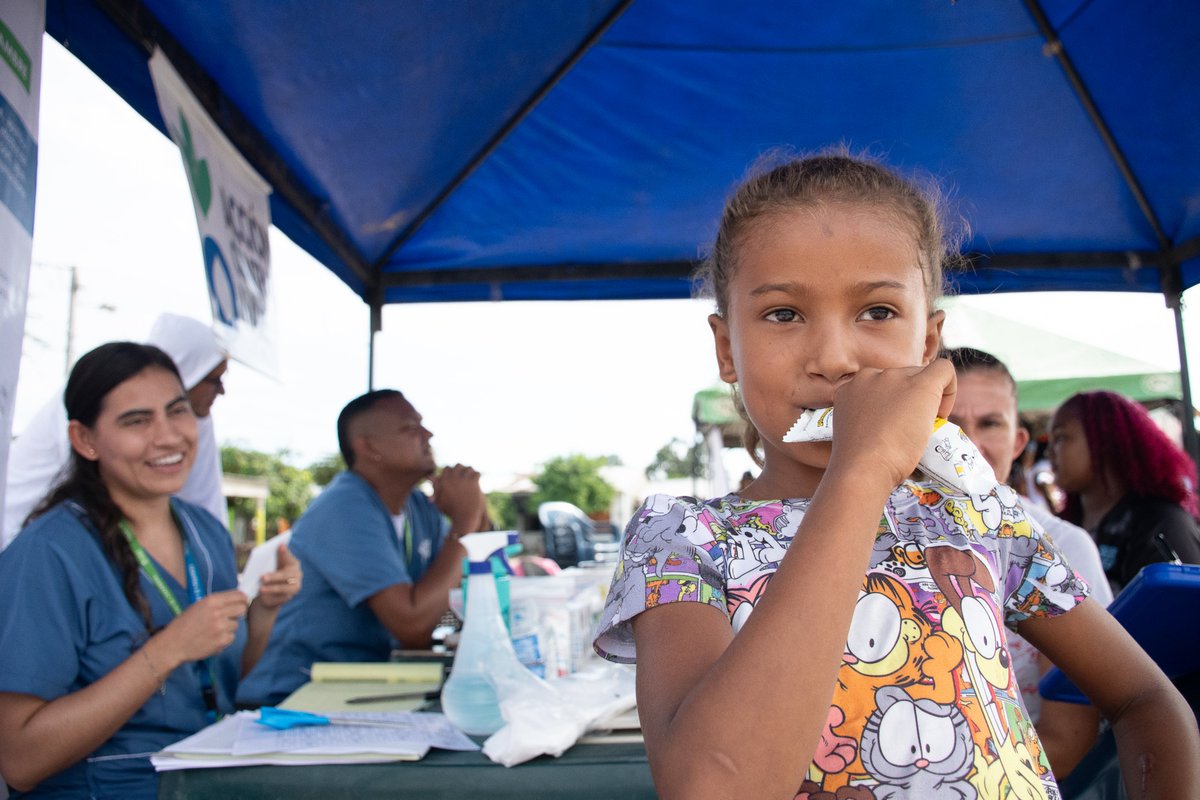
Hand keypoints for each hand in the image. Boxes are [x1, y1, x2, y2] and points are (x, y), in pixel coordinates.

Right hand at [156, 589, 247, 663]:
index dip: (243, 599)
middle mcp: (218, 612)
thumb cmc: (185, 624)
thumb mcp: (199, 606)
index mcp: (212, 601)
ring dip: (228, 628)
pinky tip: (212, 639)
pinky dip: (224, 639)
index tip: (243, 602)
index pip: (239, 595)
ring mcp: (220, 627)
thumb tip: (238, 599)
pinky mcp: (221, 640)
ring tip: (213, 630)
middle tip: (229, 617)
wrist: (173, 644)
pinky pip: (231, 637)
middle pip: (242, 609)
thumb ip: (218, 602)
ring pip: (236, 625)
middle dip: (238, 613)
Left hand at [255, 542, 301, 609]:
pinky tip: (263, 596)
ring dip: (271, 588)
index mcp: (293, 563)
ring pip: (283, 588)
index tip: (279, 545)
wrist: (271, 591)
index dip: (284, 552)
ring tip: (261, 589)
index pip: (289, 557)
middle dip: (274, 576)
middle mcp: (297, 574)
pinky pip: (280, 597)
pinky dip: (271, 596)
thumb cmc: (271, 573)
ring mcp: (294, 587)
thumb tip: (277, 546)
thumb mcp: (272, 564)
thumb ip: (273, 556)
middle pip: (285, 575)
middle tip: (262, 577)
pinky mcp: (289, 597)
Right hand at [430, 464, 486, 530]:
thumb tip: (429, 476)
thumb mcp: (440, 500)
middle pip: (458, 465)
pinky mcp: (473, 482)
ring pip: (469, 468)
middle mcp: (453, 478)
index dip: (452, 470)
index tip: (456, 474)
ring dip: (470, 472)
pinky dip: (477, 476)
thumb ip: (435, 487)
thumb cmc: (451, 511)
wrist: (464, 518)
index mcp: (444, 481)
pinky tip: (477, 481)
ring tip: (471, 477)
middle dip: (461, 469)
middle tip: (464, 474)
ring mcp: (464, 479)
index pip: (447, 468)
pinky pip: (477, 473)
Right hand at [827, 359, 956, 488]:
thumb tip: (889, 425)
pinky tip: (942, 413)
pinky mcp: (920, 384)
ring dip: (925, 398)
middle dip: (910, 399)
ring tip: (924, 427)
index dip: (892, 403)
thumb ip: (867, 418)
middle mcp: (870, 376)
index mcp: (851, 388)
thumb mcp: (854, 432)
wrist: (863, 468)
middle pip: (901, 378)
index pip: (879, 385)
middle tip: (913, 429)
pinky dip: (950, 387)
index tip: (896, 425)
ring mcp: (893, 378)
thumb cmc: (859, 462)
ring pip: (920, 375)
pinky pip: (943, 370)